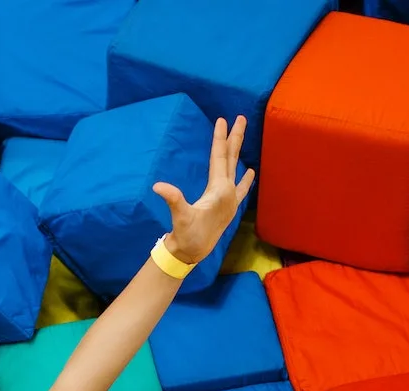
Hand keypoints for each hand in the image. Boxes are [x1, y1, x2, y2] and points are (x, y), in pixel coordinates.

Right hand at [154, 117, 254, 266]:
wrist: (192, 254)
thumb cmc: (186, 235)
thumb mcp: (180, 216)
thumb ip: (173, 198)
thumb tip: (158, 186)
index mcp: (219, 190)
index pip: (219, 157)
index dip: (219, 138)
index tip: (222, 119)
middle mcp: (228, 192)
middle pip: (232, 158)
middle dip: (235, 137)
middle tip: (241, 117)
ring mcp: (231, 200)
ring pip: (236, 169)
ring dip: (238, 152)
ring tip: (242, 136)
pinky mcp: (229, 207)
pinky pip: (240, 188)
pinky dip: (245, 179)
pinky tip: (250, 171)